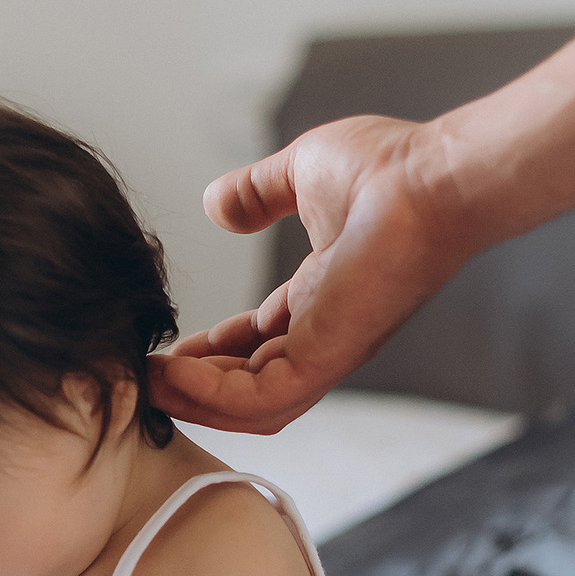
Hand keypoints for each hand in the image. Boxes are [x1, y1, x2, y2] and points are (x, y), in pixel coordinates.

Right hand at [150, 114, 472, 434]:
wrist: (432, 177)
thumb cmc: (388, 170)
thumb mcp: (299, 173)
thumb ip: (256, 192)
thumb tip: (215, 204)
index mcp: (318, 299)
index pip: (254, 346)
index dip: (208, 353)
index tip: (165, 348)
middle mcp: (322, 334)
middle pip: (246, 386)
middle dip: (191, 387)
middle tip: (142, 377)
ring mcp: (327, 350)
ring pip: (251, 405)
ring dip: (194, 402)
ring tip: (146, 385)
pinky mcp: (328, 356)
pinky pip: (261, 397)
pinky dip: (213, 395)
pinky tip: (172, 374)